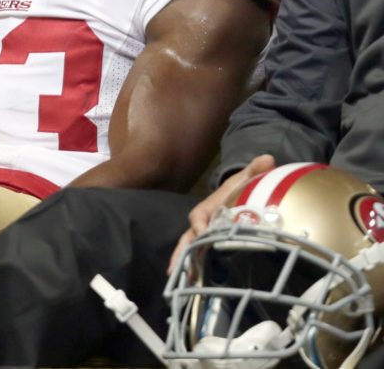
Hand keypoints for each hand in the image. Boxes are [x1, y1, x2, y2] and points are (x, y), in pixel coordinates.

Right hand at [167, 154, 274, 272]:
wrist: (241, 194)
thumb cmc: (241, 187)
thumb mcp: (247, 179)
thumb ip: (255, 170)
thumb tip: (268, 158)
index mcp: (209, 207)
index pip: (199, 215)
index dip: (199, 224)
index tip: (203, 232)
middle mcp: (203, 222)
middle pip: (188, 238)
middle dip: (181, 252)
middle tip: (176, 270)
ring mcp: (206, 235)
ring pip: (191, 250)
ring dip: (185, 264)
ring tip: (182, 282)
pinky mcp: (212, 245)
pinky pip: (201, 257)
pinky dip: (196, 269)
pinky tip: (193, 285)